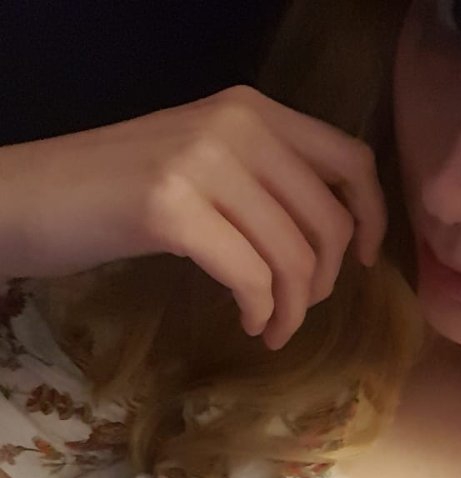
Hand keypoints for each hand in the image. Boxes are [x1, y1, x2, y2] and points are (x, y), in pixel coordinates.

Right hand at [0, 86, 387, 348]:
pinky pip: (251, 277)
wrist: (33, 196)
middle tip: (298, 311)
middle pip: (329, 220)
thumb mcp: (205, 163)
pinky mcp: (171, 209)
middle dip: (326, 281)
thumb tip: (338, 236)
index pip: (350, 159)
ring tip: (273, 329)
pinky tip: (250, 324)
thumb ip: (266, 180)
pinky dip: (261, 312)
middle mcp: (236, 124)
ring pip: (294, 255)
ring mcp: (201, 162)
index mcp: (251, 109)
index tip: (366, 263)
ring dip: (293, 309)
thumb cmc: (120, 191)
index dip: (372, 218)